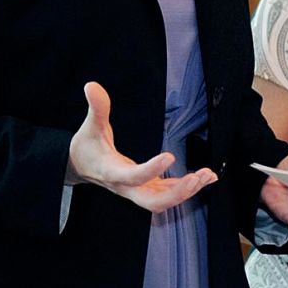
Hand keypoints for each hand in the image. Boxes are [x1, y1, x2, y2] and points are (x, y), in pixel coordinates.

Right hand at [65, 82, 215, 211]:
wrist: (81, 167)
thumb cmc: (86, 148)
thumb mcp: (90, 127)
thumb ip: (96, 108)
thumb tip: (91, 85)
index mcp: (112, 172)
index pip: (132, 177)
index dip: (151, 170)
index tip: (170, 156)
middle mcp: (127, 187)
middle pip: (152, 202)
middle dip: (176, 194)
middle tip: (195, 178)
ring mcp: (138, 190)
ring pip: (164, 201)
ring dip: (187, 191)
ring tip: (207, 175)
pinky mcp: (147, 187)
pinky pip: (169, 192)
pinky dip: (188, 187)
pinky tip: (206, 178)